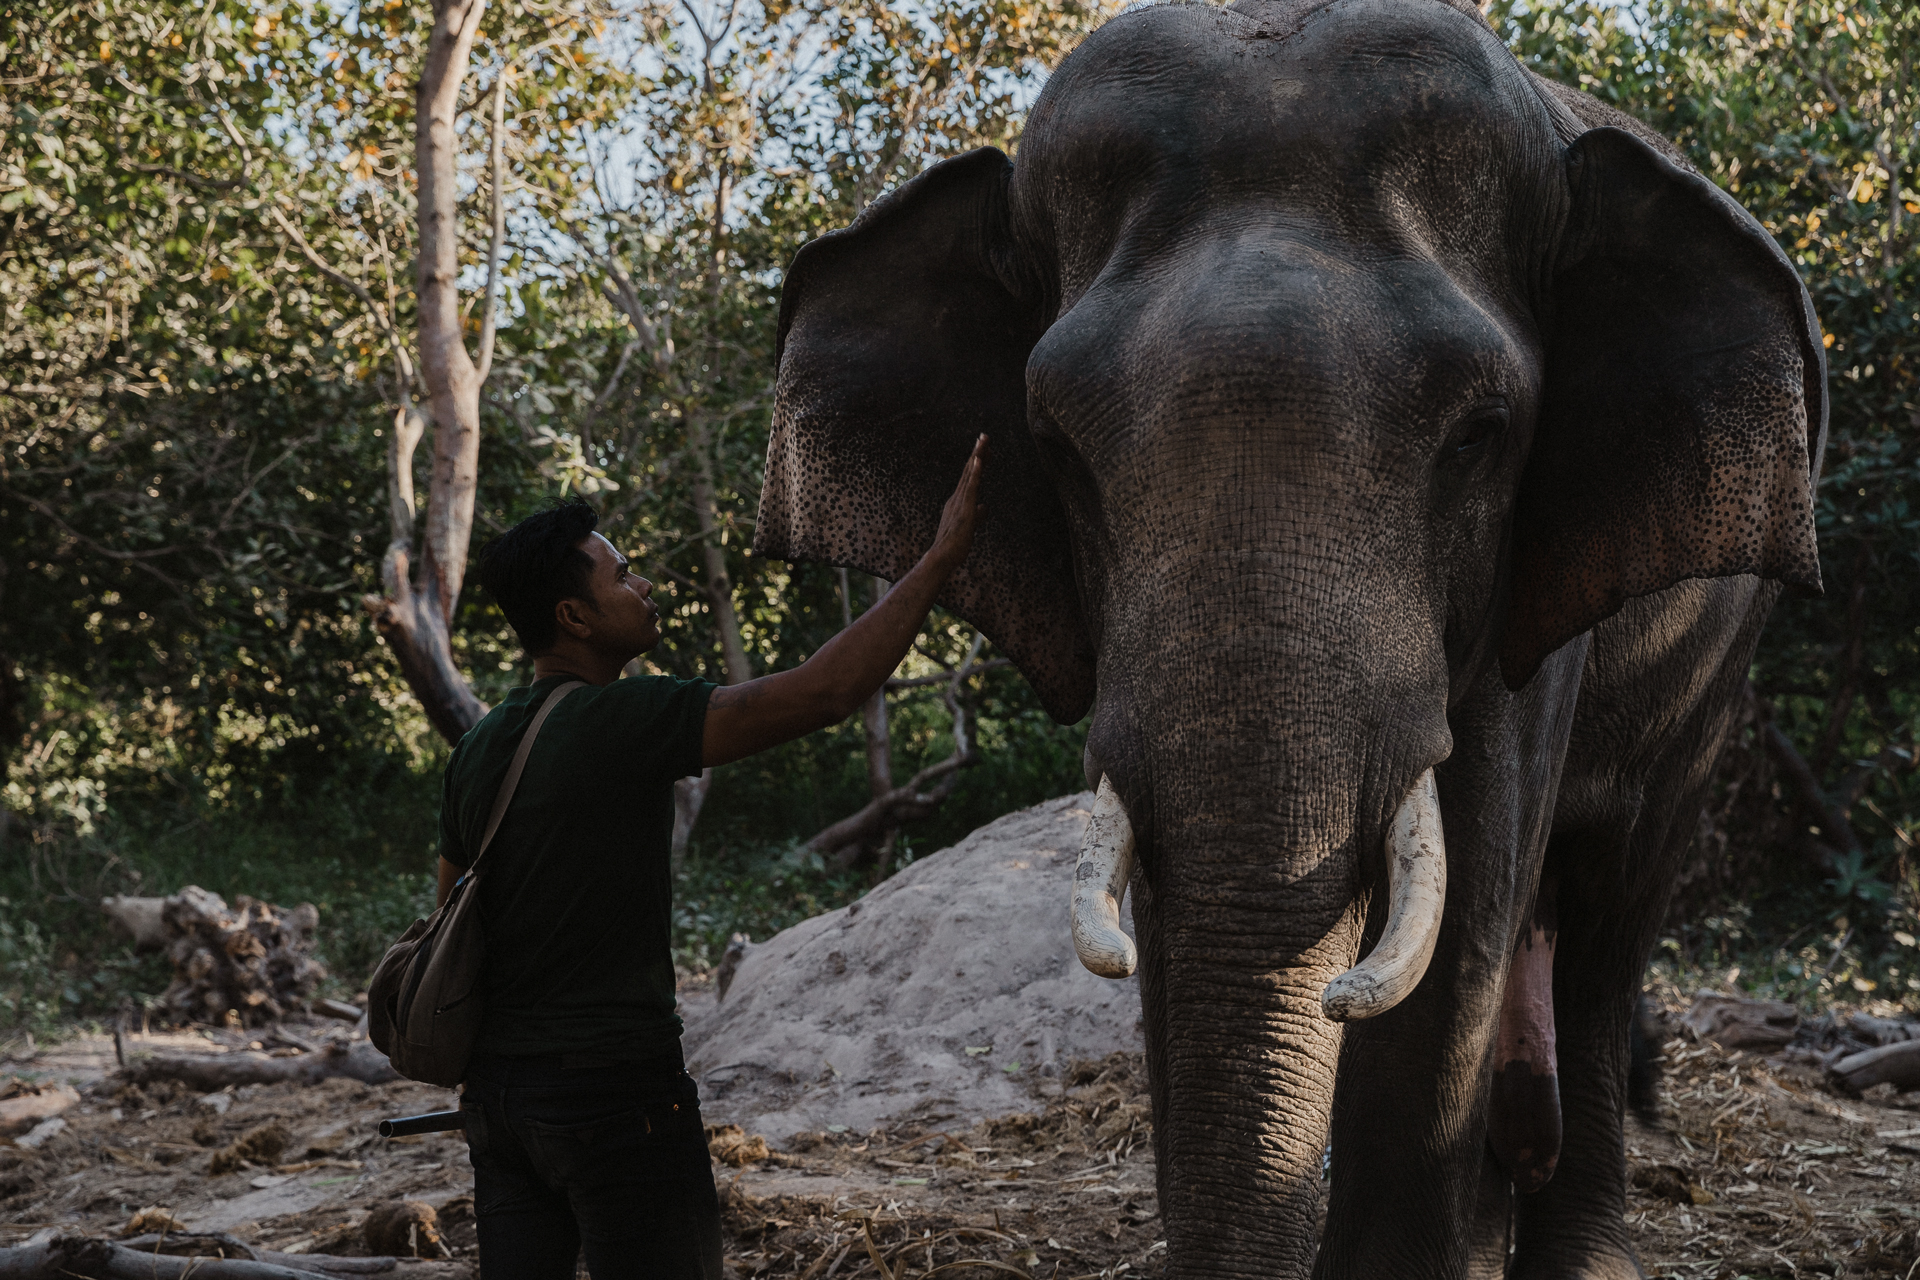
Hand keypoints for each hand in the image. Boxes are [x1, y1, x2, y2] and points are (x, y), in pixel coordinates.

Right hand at [928, 434, 987, 573]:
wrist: (942, 558)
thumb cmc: (955, 545)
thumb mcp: (971, 526)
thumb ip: (978, 515)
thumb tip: (985, 507)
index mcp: (958, 501)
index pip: (970, 477)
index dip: (978, 461)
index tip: (984, 447)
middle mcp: (957, 497)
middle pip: (970, 470)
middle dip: (978, 452)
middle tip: (984, 435)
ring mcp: (960, 502)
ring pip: (970, 474)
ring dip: (977, 456)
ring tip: (983, 440)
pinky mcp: (964, 508)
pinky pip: (971, 487)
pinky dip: (975, 472)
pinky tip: (979, 459)